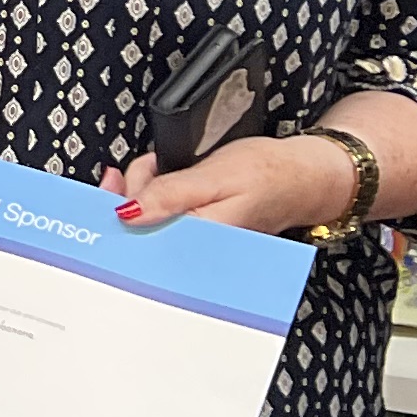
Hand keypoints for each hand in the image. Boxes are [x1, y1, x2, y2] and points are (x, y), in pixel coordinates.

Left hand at [107, 133, 362, 239]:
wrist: (304, 178)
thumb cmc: (270, 175)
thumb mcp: (216, 177)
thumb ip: (171, 195)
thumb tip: (128, 213)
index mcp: (199, 241)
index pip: (140, 239)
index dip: (116, 211)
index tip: (112, 185)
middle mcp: (194, 249)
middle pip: (138, 229)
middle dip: (131, 193)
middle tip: (148, 168)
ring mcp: (194, 241)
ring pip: (147, 217)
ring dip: (144, 188)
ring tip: (164, 168)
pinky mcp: (195, 230)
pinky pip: (162, 214)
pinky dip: (157, 192)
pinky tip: (166, 177)